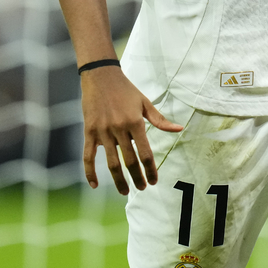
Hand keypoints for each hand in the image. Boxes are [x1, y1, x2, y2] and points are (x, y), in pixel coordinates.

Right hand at [81, 67, 182, 193]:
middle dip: (137, 178)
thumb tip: (178, 129)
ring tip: (125, 191)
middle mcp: (119, 128)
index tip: (154, 181)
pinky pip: (88, 156)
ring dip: (118, 180)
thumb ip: (159, 119)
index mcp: (135, 122)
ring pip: (111, 163)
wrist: (101, 76)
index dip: (150, 170)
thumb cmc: (126, 89)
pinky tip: (95, 185)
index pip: (145, 153)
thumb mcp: (144, 102)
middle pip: (129, 161)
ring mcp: (103, 131)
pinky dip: (90, 172)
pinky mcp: (89, 132)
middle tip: (142, 189)